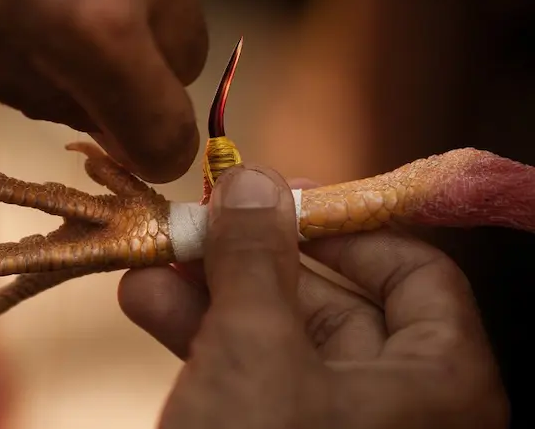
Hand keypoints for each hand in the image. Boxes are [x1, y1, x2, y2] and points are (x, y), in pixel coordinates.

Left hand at [0, 0, 207, 182]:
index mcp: (96, 26)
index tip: (121, 144)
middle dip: (143, 79)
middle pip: (186, 63)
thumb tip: (113, 131)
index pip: (169, 132)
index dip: (149, 154)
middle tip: (78, 63)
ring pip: (177, 10)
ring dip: (137, 27)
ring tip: (65, 3)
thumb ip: (47, 103)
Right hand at [118, 166, 508, 427]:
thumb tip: (255, 178)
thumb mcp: (255, 350)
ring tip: (155, 259)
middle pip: (329, 300)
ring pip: (276, 338)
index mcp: (437, 384)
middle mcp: (396, 407)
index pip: (415, 272)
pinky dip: (200, 337)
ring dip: (211, 293)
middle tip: (196, 225)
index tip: (276, 199)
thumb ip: (256, 258)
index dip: (346, 226)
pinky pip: (247, 375)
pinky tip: (147, 302)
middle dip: (252, 258)